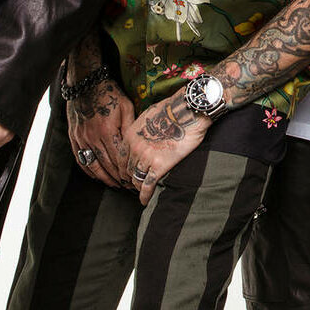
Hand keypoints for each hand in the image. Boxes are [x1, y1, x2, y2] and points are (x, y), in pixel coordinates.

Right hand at [66, 79, 135, 187]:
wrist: (86, 84)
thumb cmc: (110, 94)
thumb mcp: (126, 107)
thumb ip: (130, 127)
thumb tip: (137, 145)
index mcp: (108, 130)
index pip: (119, 158)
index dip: (127, 170)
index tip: (135, 178)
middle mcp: (93, 137)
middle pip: (107, 164)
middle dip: (119, 177)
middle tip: (128, 186)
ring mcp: (81, 139)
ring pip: (93, 165)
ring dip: (104, 177)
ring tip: (115, 184)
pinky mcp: (74, 138)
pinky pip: (80, 159)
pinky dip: (89, 170)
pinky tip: (96, 175)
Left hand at [125, 88, 208, 205]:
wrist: (189, 111)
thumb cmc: (173, 109)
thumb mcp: (148, 116)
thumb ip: (141, 130)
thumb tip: (142, 136)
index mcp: (130, 136)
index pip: (120, 159)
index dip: (124, 168)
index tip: (128, 173)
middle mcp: (135, 148)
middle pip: (127, 170)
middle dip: (130, 178)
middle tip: (135, 183)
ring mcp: (146, 158)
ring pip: (136, 179)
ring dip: (138, 186)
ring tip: (141, 191)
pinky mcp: (159, 166)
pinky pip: (147, 186)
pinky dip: (145, 195)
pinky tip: (145, 201)